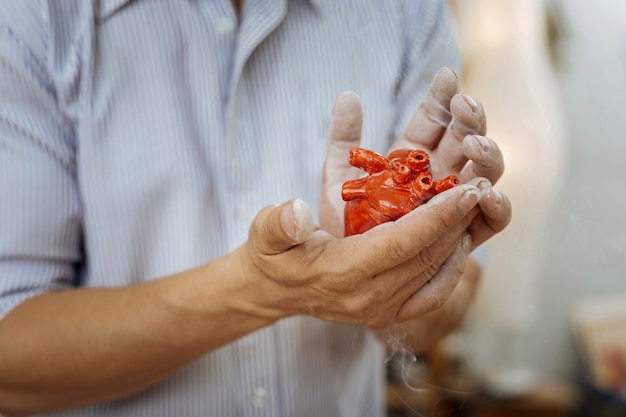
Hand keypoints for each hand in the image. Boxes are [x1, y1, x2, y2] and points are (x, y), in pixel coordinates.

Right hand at [237, 185, 480, 327]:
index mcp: (342, 273)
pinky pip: (431, 294)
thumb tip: (296, 211)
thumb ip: (278, 223)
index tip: (466, 189)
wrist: (273, 292)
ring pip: (433, 273)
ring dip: (459, 239)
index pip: (402, 243)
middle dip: (458, 221)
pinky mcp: (388, 314)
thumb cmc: (271, 255)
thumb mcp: (264, 233)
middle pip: (426, 257)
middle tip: (481, 186)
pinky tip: (460, 244)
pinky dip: (450, 269)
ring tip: (476, 207)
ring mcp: (381, 310)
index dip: (438, 217)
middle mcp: (368, 297)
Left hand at [321, 66, 510, 247]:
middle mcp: (438, 178)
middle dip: (470, 120)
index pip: (434, 120)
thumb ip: (343, 139)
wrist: (339, 273)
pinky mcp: (462, 238)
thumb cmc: (340, 223)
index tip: (446, 76)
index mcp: (412, 157)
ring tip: (472, 146)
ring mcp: (454, 206)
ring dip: (486, 156)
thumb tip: (349, 95)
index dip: (443, 98)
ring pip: (484, 174)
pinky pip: (489, 222)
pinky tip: (487, 194)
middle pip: (466, 141)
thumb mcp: (337, 176)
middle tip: (463, 105)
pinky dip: (496, 208)